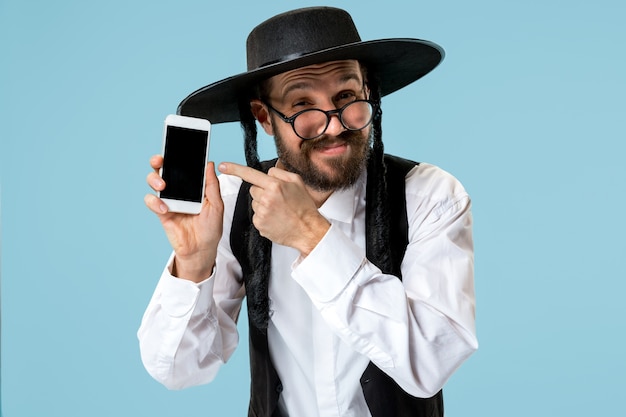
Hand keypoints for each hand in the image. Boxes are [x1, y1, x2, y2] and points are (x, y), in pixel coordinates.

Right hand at [144, 155, 223, 281]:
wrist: (202, 249)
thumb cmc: (211, 227)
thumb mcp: (217, 205)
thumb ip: (211, 185)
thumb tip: (209, 164)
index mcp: (193, 185)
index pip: (183, 166)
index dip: (177, 155)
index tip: (175, 146)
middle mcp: (179, 189)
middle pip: (164, 169)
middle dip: (159, 161)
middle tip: (161, 161)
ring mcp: (169, 200)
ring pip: (154, 182)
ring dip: (155, 179)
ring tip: (162, 186)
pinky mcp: (162, 212)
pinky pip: (152, 202)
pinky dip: (155, 202)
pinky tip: (164, 207)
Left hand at [218, 162, 329, 255]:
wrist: (308, 230)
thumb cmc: (304, 207)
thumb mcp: (297, 182)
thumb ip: (279, 173)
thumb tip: (267, 173)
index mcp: (274, 186)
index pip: (250, 174)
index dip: (234, 169)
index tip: (223, 166)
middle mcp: (266, 198)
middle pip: (253, 189)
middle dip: (262, 191)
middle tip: (278, 199)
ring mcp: (261, 213)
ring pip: (254, 203)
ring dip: (263, 204)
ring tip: (279, 210)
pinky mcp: (259, 224)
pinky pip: (256, 215)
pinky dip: (264, 216)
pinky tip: (276, 218)